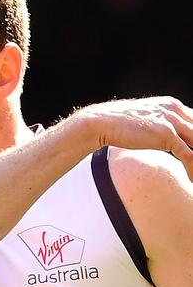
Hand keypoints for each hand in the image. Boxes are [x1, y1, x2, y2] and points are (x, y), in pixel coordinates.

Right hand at [71, 97, 192, 179]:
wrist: (103, 123)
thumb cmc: (117, 126)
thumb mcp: (143, 123)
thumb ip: (155, 128)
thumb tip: (157, 139)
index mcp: (172, 106)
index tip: (191, 156)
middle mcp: (175, 111)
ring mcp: (172, 122)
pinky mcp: (167, 135)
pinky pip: (188, 154)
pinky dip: (192, 168)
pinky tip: (191, 181)